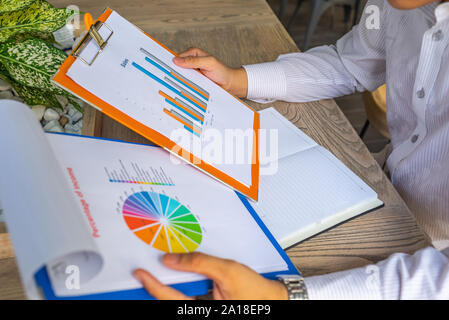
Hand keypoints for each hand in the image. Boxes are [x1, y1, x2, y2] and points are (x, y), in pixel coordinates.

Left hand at [133, 252, 287, 299]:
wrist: (273, 299)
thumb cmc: (256, 290)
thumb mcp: (227, 271)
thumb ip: (199, 263)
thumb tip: (172, 259)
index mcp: (203, 312)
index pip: (169, 298)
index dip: (153, 285)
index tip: (140, 273)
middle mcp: (200, 313)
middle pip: (171, 299)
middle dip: (158, 284)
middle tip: (146, 269)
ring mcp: (203, 310)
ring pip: (179, 297)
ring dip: (170, 283)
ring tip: (163, 267)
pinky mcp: (207, 305)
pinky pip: (189, 296)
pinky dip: (183, 283)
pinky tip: (182, 271)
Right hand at [173, 48, 247, 97]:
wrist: (229, 84)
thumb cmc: (222, 71)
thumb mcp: (208, 63)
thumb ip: (194, 61)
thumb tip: (177, 60)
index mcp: (193, 53)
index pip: (177, 57)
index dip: (171, 62)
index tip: (163, 67)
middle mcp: (191, 62)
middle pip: (177, 67)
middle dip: (173, 72)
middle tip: (166, 77)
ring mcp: (192, 72)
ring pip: (180, 76)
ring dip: (177, 80)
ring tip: (171, 84)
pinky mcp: (193, 81)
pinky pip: (185, 83)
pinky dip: (183, 86)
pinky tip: (180, 89)